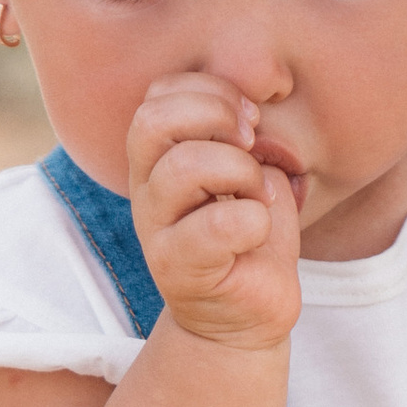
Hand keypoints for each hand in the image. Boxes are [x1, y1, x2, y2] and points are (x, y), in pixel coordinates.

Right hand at [127, 75, 303, 354]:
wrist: (248, 315)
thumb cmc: (250, 237)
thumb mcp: (250, 172)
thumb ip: (243, 136)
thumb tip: (254, 107)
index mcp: (158, 158)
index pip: (158, 96)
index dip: (211, 91)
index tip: (251, 120)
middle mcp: (147, 190)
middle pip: (155, 121)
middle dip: (217, 116)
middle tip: (252, 145)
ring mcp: (156, 231)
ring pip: (185, 166)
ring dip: (241, 171)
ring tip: (259, 195)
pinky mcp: (179, 269)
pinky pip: (218, 224)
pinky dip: (254, 219)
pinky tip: (258, 232)